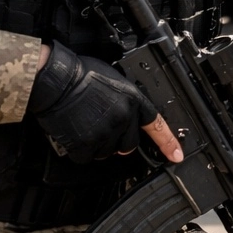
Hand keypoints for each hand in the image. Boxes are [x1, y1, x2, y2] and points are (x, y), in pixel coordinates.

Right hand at [31, 42, 182, 163]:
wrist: (56, 79)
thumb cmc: (81, 74)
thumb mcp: (115, 81)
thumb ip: (125, 101)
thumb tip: (127, 115)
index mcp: (133, 100)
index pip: (156, 125)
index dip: (168, 143)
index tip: (176, 155)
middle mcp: (123, 117)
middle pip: (129, 145)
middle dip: (117, 141)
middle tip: (102, 128)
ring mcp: (105, 131)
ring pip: (107, 152)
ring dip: (98, 145)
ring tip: (85, 124)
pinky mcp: (86, 143)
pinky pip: (87, 157)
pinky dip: (80, 150)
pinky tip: (75, 133)